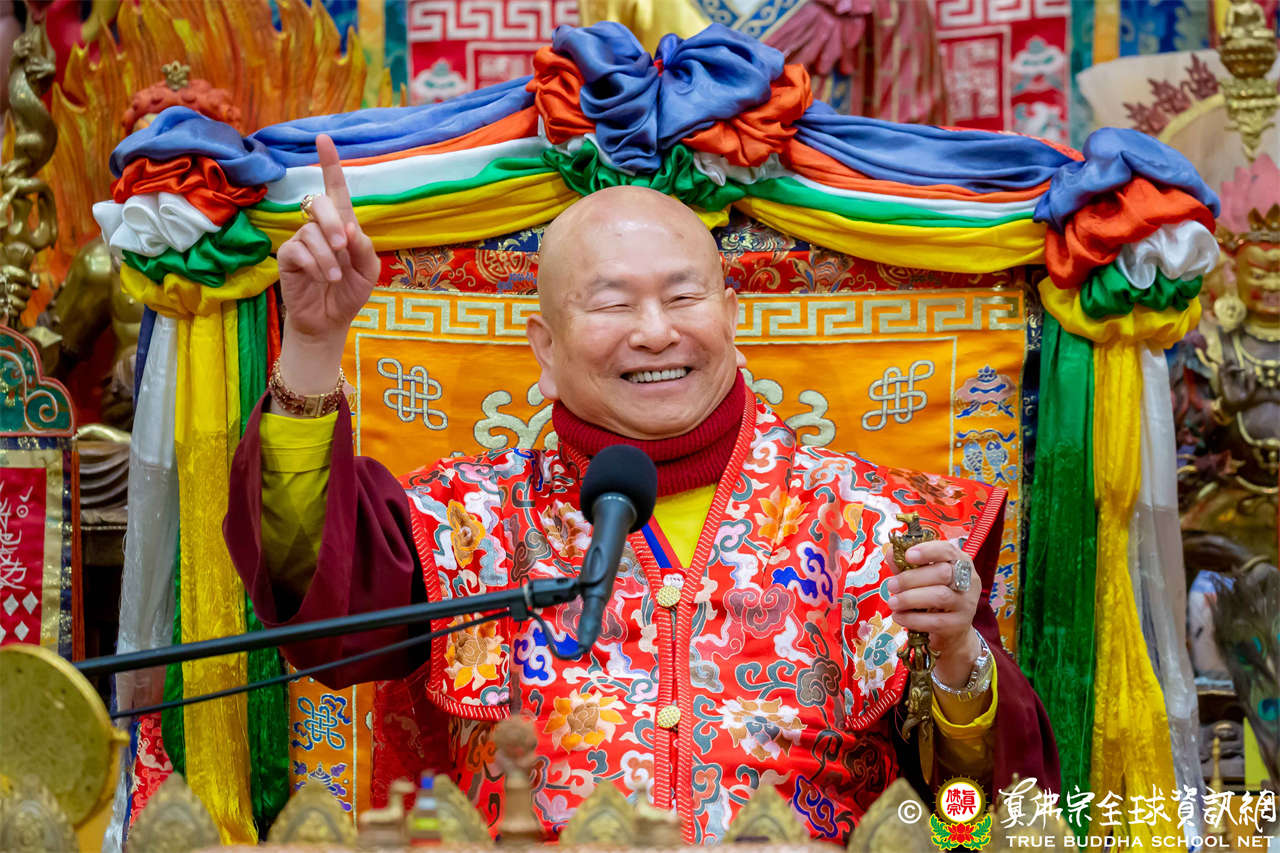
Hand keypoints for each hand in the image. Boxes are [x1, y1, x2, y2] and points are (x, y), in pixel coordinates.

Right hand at [275, 134, 378, 393]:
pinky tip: (323, 279)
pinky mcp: (287, 257)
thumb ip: (364, 247)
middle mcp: (319, 228)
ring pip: (311, 232)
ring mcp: (301, 241)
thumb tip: (348, 227)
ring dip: (329, 257)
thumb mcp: (369, 271)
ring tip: (336, 278)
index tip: (324, 138)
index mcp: (341, 226)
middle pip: (320, 203)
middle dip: (333, 222)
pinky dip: (317, 266)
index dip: (330, 164)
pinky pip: (300, 250)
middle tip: (343, 246)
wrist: (330, 321)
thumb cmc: (349, 294)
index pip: (335, 190)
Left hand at [885, 539, 981, 683]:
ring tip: (892, 602)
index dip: (928, 550)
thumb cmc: (933, 596)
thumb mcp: (921, 577)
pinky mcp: (960, 625)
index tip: (908, 555)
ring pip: (940, 596)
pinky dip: (913, 619)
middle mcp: (969, 581)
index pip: (948, 550)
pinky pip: (935, 621)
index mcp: (960, 562)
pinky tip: (899, 616)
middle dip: (911, 578)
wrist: (951, 630)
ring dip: (910, 598)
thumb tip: (891, 552)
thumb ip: (906, 565)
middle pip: (943, 573)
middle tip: (891, 585)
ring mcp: (966, 604)